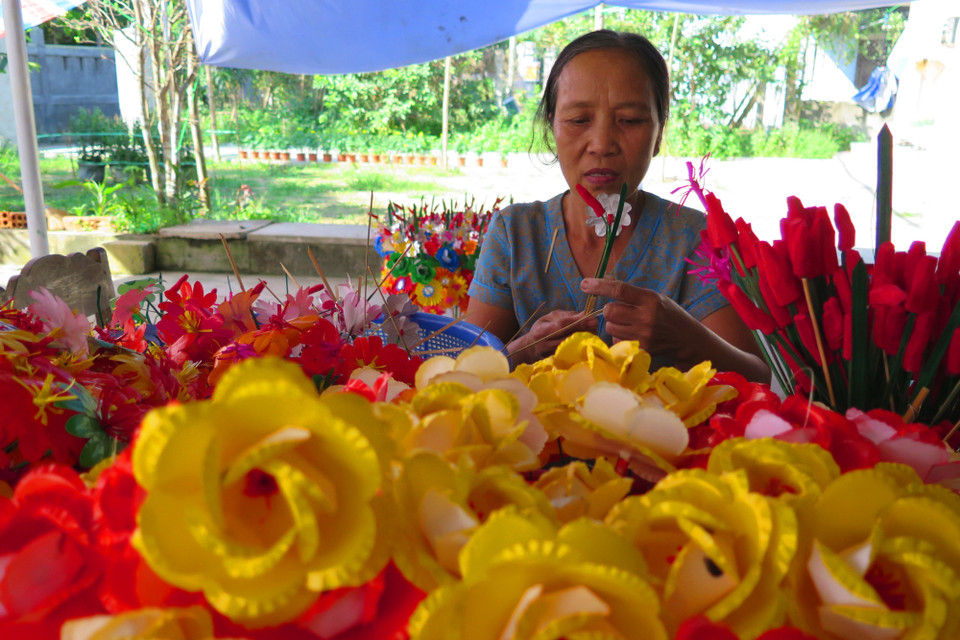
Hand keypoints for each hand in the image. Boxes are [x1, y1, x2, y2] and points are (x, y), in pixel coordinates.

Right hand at [507, 309, 598, 364]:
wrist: (530, 348)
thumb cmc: (541, 330)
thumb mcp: (548, 319)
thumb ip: (564, 316)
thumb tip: (583, 314)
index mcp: (540, 331)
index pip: (560, 325)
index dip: (575, 321)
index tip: (588, 315)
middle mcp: (545, 344)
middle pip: (567, 336)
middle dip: (582, 328)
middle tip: (594, 321)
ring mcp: (552, 353)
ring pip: (571, 344)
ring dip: (583, 336)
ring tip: (593, 328)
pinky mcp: (558, 359)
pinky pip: (572, 351)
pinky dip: (581, 343)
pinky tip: (588, 337)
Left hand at [581, 277, 698, 360]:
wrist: (687, 339)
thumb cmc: (668, 314)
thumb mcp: (654, 298)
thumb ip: (632, 294)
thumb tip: (603, 284)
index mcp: (650, 299)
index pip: (619, 290)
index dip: (599, 286)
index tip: (584, 284)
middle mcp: (646, 317)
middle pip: (609, 311)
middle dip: (609, 309)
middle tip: (619, 310)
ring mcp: (643, 335)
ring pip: (610, 327)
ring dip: (614, 324)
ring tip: (629, 323)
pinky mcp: (641, 349)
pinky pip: (617, 340)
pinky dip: (620, 336)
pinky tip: (633, 334)